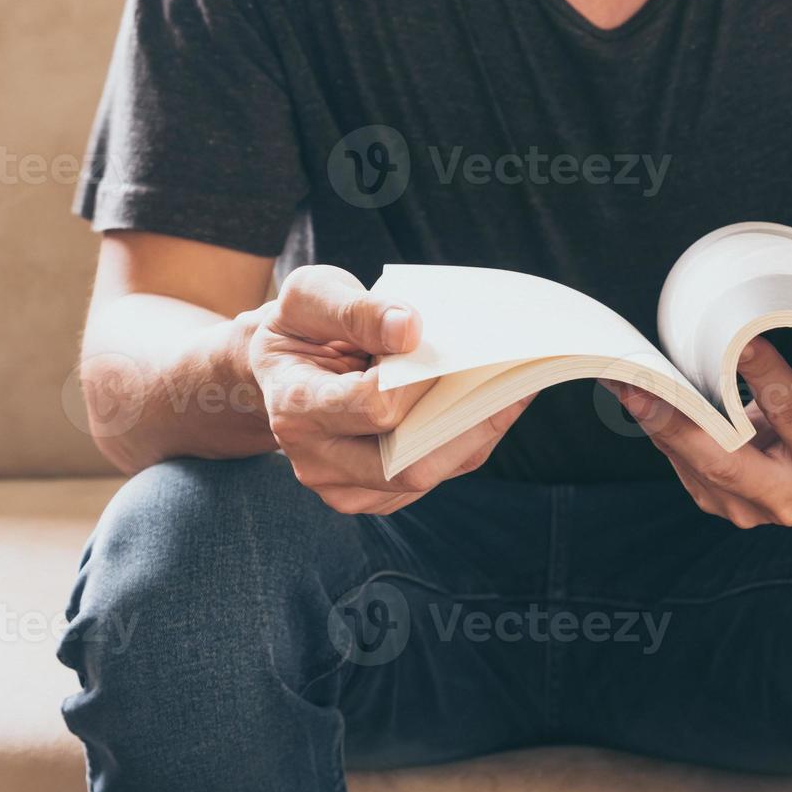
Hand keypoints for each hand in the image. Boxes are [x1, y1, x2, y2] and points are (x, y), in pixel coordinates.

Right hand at [249, 265, 531, 514]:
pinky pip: (434, 475)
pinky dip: (467, 440)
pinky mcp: (373, 494)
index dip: (420, 380)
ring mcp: (344, 486)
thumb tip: (409, 329)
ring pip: (428, 474)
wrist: (279, 371)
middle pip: (407, 462)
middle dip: (465, 419)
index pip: (373, 406)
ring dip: (476, 431)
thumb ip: (356, 310)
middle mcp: (316, 460)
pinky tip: (491, 401)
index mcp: (295, 407)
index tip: (455, 347)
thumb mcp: (309, 297)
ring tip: (512, 383)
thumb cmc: (298, 329)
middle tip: (511, 373)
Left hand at [609, 302, 791, 528]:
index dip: (769, 384)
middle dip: (685, 429)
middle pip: (734, 470)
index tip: (741, 342)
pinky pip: (690, 471)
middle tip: (647, 388)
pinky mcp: (733, 494)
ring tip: (630, 387)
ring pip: (702, 475)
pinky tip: (643, 399)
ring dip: (663, 432)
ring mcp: (764, 501)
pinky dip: (664, 435)